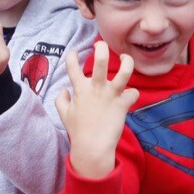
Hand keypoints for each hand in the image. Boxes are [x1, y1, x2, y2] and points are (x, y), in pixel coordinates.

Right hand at [55, 41, 138, 179]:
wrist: (93, 148)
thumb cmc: (78, 131)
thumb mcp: (64, 114)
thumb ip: (60, 99)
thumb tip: (64, 89)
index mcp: (80, 89)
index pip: (72, 66)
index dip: (72, 56)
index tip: (74, 52)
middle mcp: (96, 88)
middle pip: (101, 60)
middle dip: (101, 47)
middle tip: (101, 45)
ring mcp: (111, 95)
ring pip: (124, 72)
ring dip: (127, 61)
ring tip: (126, 58)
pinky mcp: (123, 105)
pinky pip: (133, 93)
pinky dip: (132, 94)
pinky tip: (129, 96)